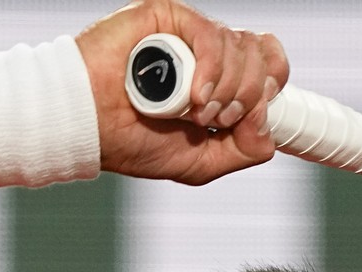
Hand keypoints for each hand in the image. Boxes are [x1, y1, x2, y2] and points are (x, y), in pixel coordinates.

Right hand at [75, 0, 287, 185]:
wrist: (89, 125)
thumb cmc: (131, 140)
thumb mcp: (199, 162)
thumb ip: (242, 151)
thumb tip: (266, 125)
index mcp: (220, 81)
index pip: (271, 66)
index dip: (272, 87)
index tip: (253, 114)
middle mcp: (209, 54)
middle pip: (261, 58)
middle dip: (246, 97)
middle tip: (213, 119)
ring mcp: (190, 35)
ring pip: (241, 47)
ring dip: (226, 88)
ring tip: (193, 110)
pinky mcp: (170, 18)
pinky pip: (212, 34)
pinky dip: (211, 67)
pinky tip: (193, 92)